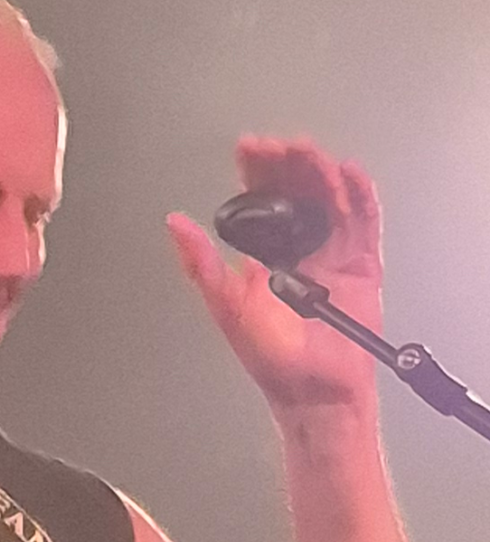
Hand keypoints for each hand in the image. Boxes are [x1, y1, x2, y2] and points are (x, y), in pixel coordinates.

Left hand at [167, 137, 383, 415]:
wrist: (316, 393)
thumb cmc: (272, 359)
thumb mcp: (227, 308)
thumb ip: (202, 265)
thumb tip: (175, 224)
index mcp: (266, 254)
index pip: (263, 200)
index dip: (258, 170)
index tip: (251, 147)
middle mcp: (301, 248)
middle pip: (300, 191)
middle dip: (293, 164)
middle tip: (285, 147)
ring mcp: (334, 254)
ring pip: (332, 200)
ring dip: (323, 174)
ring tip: (312, 157)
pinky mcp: (363, 266)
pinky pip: (366, 223)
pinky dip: (362, 197)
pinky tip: (350, 175)